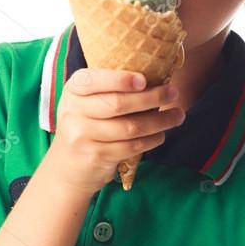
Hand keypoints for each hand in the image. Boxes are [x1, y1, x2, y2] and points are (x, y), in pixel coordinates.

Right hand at [50, 69, 185, 195]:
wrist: (67, 168)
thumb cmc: (87, 126)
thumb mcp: (87, 102)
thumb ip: (111, 89)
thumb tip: (156, 77)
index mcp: (74, 90)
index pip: (95, 80)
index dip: (121, 79)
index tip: (144, 80)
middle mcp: (73, 111)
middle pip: (118, 103)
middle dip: (151, 98)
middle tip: (173, 93)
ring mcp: (82, 135)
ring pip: (130, 127)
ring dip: (159, 121)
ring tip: (177, 115)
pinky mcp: (96, 156)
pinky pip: (131, 146)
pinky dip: (151, 140)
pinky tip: (161, 134)